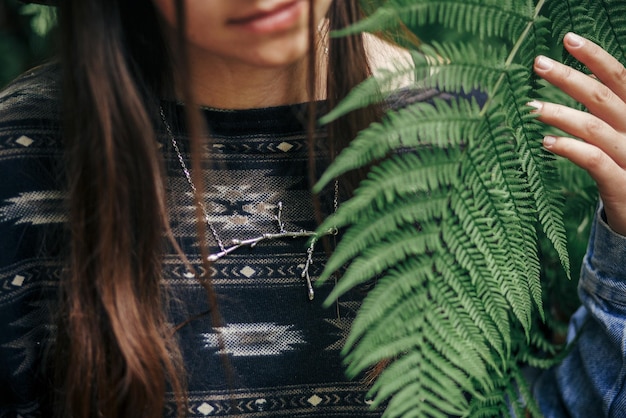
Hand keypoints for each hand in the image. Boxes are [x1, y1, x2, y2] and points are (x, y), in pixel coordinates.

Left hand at [531, 32, 625, 235]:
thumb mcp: (621, 135)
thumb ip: (606, 111)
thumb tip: (581, 81)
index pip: (619, 78)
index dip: (595, 57)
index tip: (568, 39)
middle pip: (601, 97)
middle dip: (568, 78)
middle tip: (538, 64)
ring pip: (594, 127)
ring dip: (559, 113)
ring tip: (532, 107)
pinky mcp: (621, 185)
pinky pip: (593, 161)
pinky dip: (569, 148)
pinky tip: (546, 142)